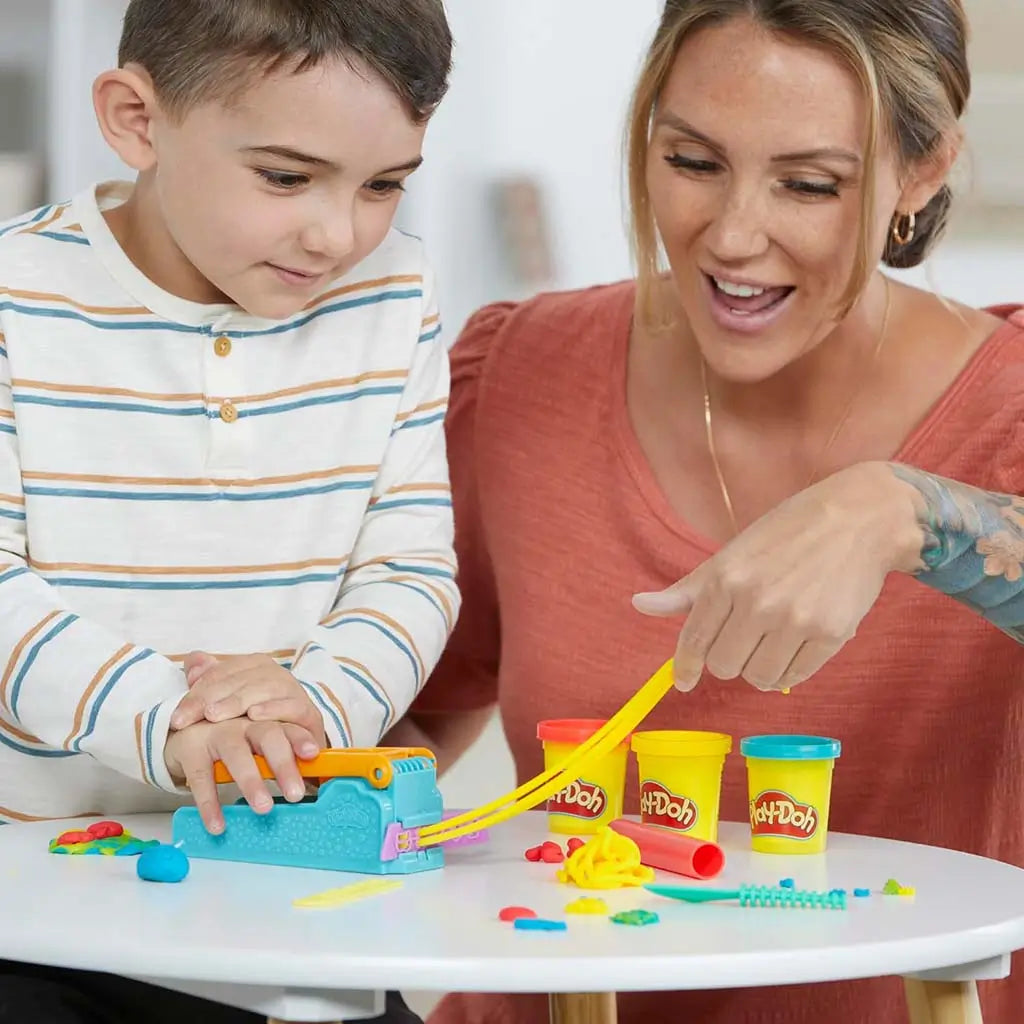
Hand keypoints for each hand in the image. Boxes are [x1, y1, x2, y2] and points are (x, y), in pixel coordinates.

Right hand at [164, 717, 319, 833]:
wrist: (182, 728)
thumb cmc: (231, 739)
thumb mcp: (257, 742)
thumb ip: (283, 757)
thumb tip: (315, 785)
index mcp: (266, 720)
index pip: (289, 726)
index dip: (301, 738)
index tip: (313, 754)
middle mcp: (244, 722)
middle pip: (268, 736)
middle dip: (283, 764)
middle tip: (295, 794)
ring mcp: (217, 733)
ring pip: (237, 754)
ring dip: (251, 782)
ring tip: (264, 808)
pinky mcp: (191, 749)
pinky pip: (201, 778)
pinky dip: (209, 804)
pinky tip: (217, 825)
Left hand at [170, 653, 325, 744]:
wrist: (295, 749)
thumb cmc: (259, 726)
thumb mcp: (230, 707)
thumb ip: (211, 683)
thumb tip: (193, 662)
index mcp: (254, 667)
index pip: (219, 674)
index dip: (195, 694)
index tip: (176, 719)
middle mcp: (275, 675)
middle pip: (239, 680)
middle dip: (211, 699)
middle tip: (189, 720)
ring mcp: (294, 692)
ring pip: (264, 688)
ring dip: (238, 701)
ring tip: (215, 716)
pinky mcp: (310, 713)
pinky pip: (293, 706)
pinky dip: (274, 709)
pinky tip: (254, 716)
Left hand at [632, 462, 921, 691]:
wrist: (861, 518)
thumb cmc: (789, 532)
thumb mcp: (731, 553)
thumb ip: (688, 589)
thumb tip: (639, 605)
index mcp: (726, 577)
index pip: (694, 639)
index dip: (685, 665)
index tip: (684, 680)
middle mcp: (756, 601)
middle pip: (724, 665)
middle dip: (729, 658)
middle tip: (745, 636)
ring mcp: (795, 619)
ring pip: (758, 678)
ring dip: (760, 667)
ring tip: (772, 639)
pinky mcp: (831, 634)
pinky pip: (795, 676)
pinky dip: (789, 668)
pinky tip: (795, 643)